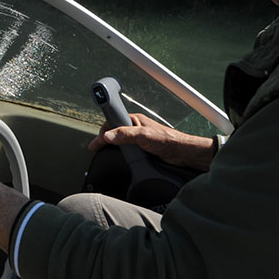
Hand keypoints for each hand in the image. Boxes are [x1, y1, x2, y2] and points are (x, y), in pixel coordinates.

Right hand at [88, 113, 215, 171]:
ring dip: (112, 146)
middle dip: (104, 139)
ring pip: (120, 141)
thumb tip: (108, 136)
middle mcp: (135, 127)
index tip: (95, 141)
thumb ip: (125, 135)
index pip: (112, 121)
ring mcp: (138, 138)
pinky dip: (120, 153)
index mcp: (134, 119)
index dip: (103, 131)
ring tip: (103, 152)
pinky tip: (119, 158)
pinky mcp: (142, 148)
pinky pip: (127, 150)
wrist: (182, 153)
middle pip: (114, 132)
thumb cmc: (167, 140)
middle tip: (95, 148)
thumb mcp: (143, 135)